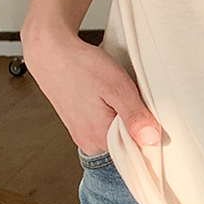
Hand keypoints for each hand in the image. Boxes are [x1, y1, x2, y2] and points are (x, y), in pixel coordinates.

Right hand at [22, 28, 160, 155]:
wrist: (51, 52)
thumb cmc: (81, 67)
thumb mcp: (118, 88)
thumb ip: (135, 116)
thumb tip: (152, 139)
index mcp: (99, 139)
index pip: (135, 151)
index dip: (148, 133)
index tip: (150, 116)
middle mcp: (88, 142)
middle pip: (125, 143)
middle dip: (136, 124)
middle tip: (132, 99)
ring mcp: (81, 133)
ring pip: (115, 132)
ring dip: (123, 117)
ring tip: (117, 96)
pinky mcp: (78, 123)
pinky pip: (103, 124)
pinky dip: (110, 112)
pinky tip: (108, 97)